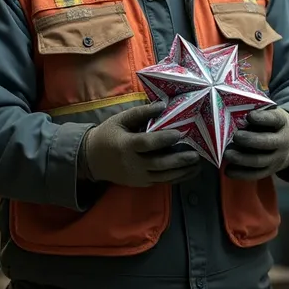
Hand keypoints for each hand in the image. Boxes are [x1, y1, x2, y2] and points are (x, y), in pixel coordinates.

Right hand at [80, 102, 200, 187]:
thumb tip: (162, 105)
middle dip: (179, 160)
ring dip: (182, 171)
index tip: (179, 133)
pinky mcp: (140, 183)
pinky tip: (188, 172)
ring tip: (197, 165)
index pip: (147, 143)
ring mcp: (137, 176)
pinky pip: (161, 182)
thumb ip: (141, 112)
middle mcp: (132, 164)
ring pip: (163, 176)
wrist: (91, 159)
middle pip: (159, 164)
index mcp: (126, 145)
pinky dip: (176, 178)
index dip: (164, 139)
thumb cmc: (107, 135)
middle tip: (196, 155)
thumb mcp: (120, 120)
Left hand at [224, 107, 288, 180]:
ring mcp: (277, 158)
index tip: (249, 116)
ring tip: (227, 154)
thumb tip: (231, 111)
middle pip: (267, 142)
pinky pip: (256, 174)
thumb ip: (257, 112)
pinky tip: (228, 170)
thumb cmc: (273, 124)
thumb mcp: (272, 113)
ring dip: (242, 159)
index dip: (262, 118)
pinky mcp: (271, 170)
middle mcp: (282, 141)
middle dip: (250, 140)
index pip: (274, 119)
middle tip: (236, 137)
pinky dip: (241, 174)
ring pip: (260, 161)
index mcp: (282, 122)